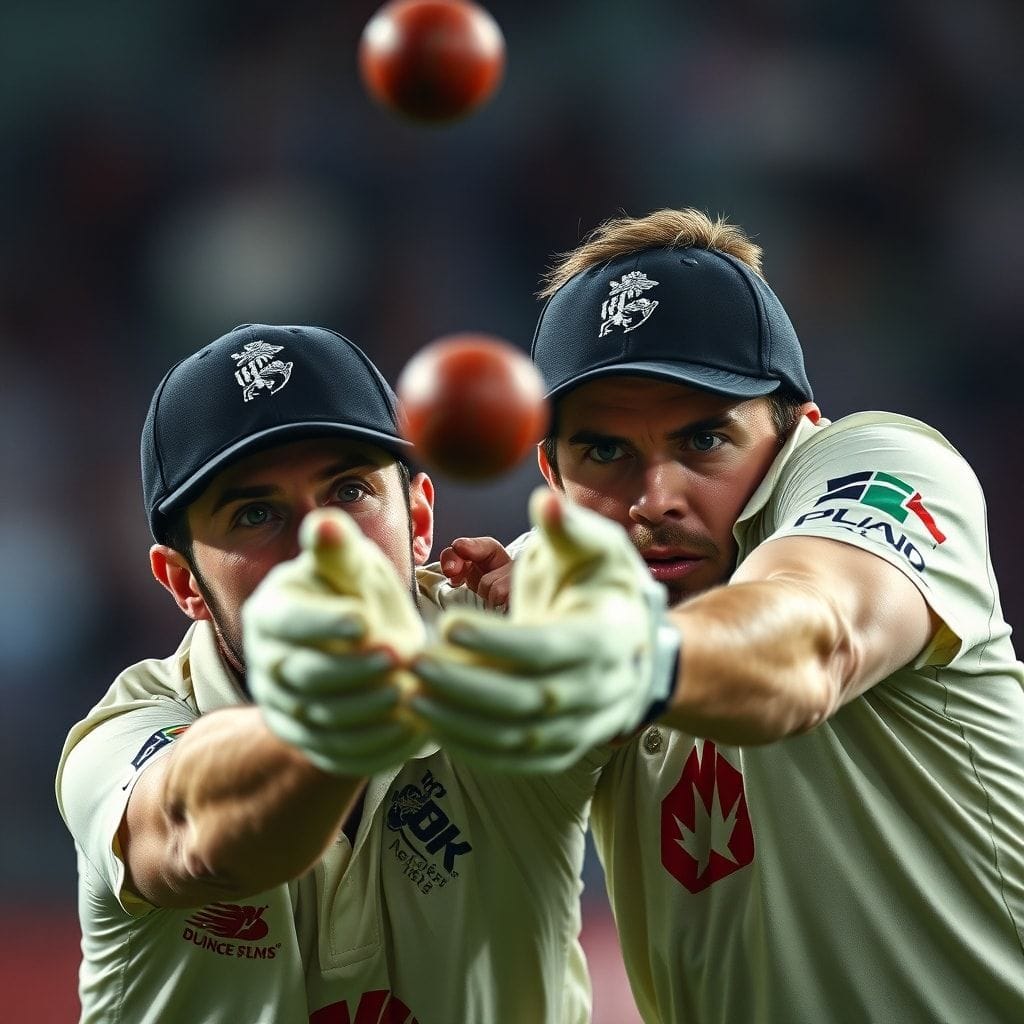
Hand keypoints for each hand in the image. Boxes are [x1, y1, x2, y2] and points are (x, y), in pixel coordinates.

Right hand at [243, 508, 427, 776]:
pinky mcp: (309, 742)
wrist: (361, 645)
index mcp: (271, 612)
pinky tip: (412, 731)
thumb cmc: (356, 593)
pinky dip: (374, 747)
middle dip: (353, 668)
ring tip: (410, 694)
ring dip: (368, 710)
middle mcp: (267, 663)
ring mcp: (284, 707)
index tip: (365, 618)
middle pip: (304, 674)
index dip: (324, 622)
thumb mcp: (351, 566)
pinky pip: (336, 754)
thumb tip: (324, 522)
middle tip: (400, 656)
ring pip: (321, 717)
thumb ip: (339, 551)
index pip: (288, 621)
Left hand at [413, 489, 679, 771]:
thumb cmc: (602, 584)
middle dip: (466, 686)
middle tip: (413, 664)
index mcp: (609, 637)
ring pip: (519, 739)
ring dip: (460, 723)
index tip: (448, 622)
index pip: (549, 648)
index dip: (498, 641)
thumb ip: (568, 526)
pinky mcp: (562, 748)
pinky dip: (472, 749)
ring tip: (409, 696)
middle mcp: (602, 690)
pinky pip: (516, 760)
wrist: (634, 642)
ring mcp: (584, 727)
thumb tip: (543, 500)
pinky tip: (431, 724)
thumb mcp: (597, 547)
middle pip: (528, 701)